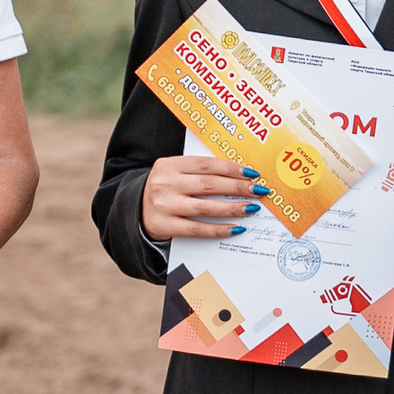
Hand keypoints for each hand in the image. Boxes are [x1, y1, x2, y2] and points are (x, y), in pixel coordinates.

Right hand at [141, 155, 262, 242]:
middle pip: (209, 185)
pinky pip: (198, 229)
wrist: (134, 210)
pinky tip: (236, 228)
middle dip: (238, 187)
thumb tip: (239, 175)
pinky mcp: (164, 225)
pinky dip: (219, 229)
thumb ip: (199, 171)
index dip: (231, 168)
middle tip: (258, 191)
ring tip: (251, 208)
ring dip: (232, 208)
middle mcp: (165, 183)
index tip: (252, 173)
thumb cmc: (166, 189)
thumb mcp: (175, 173)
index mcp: (169, 164)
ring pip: (205, 207)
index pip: (206, 164)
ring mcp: (164, 205)